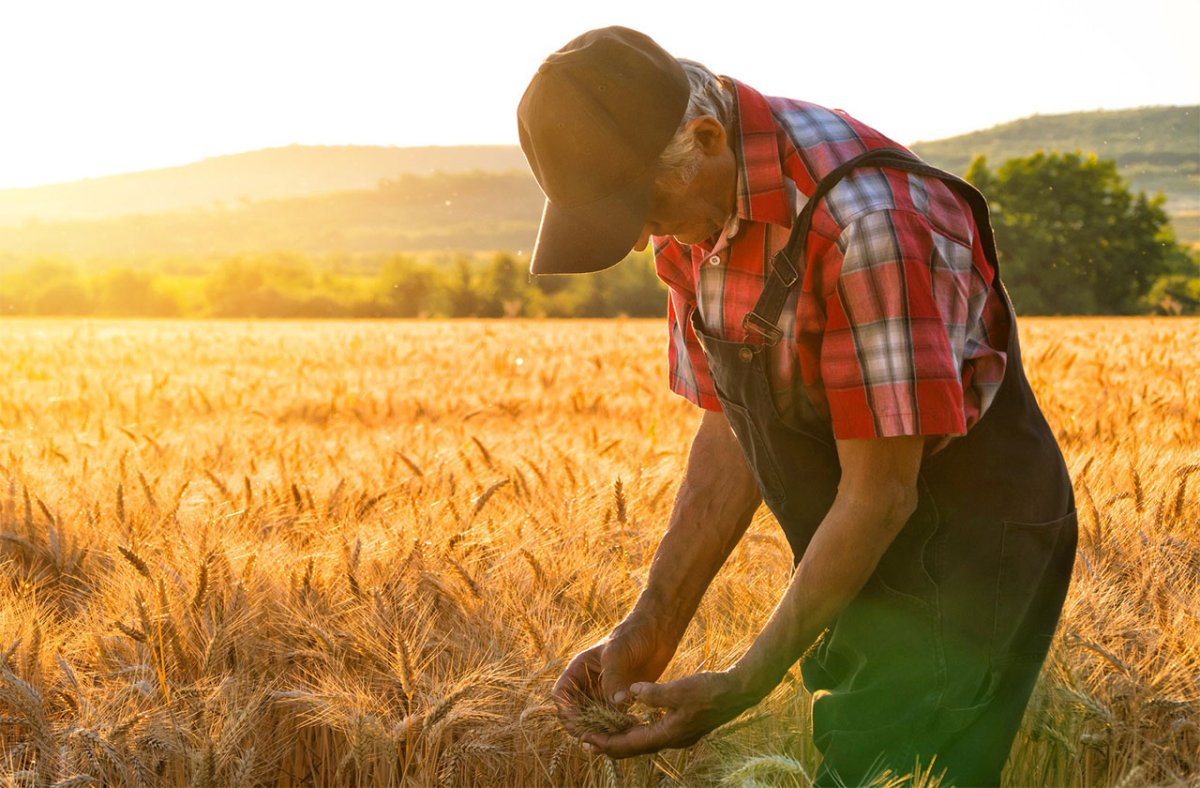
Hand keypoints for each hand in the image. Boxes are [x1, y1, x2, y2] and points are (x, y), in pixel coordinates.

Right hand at [552, 620, 674, 736]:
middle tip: (597, 736)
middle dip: (583, 725)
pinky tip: (631, 724)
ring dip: (602, 728)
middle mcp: (588, 683)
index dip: (565, 710)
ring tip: (616, 732)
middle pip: (575, 712)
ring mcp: (604, 693)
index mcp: (579, 669)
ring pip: (594, 719)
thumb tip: (614, 704)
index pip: (561, 694)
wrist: (657, 632)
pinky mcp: (621, 699)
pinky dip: (618, 725)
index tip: (578, 722)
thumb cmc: (632, 635)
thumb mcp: (618, 653)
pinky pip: (614, 718)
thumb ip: (613, 678)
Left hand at [580, 670, 759, 758]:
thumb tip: (631, 693)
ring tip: (604, 732)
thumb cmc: (712, 690)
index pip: (629, 745)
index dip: (606, 743)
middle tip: (587, 741)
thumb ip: (654, 694)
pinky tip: (632, 721)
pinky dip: (638, 729)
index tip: (586, 740)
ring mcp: (679, 735)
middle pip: (634, 748)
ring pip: (644, 742)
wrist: (739, 692)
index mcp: (668, 734)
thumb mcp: (680, 689)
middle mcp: (672, 739)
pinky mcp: (683, 726)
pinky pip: (654, 733)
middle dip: (610, 745)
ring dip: (623, 738)